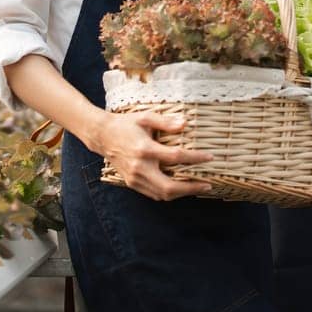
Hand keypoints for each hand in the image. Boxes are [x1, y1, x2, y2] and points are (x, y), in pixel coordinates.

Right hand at [92, 111, 212, 200]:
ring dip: (182, 193)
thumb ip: (165, 122)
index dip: (195, 158)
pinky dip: (169, 193)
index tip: (209, 157)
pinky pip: (153, 194)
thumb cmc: (126, 124)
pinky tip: (181, 188)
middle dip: (191, 188)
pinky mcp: (132, 183)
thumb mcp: (145, 117)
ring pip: (162, 194)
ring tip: (198, 187)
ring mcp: (134, 178)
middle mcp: (139, 167)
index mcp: (144, 149)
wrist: (102, 135)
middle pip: (169, 187)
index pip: (175, 157)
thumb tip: (185, 123)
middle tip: (208, 185)